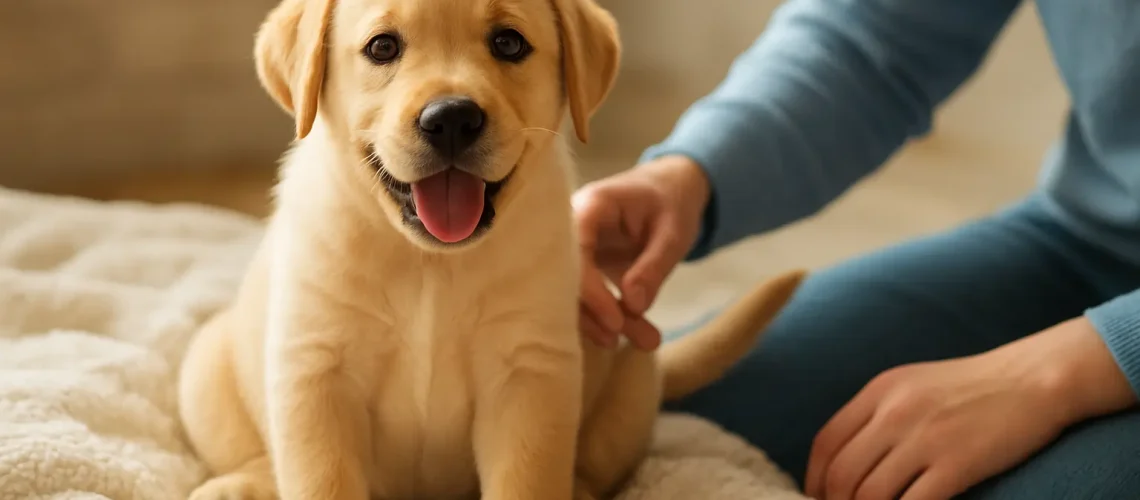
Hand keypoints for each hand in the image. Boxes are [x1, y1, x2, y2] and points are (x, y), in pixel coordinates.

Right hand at [572, 155, 710, 349]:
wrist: (670, 188)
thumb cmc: (671, 201)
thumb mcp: (673, 232)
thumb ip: (654, 265)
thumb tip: (634, 305)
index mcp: (590, 207)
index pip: (574, 253)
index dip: (589, 292)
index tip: (615, 322)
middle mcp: (572, 228)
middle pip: (566, 278)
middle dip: (594, 315)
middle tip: (624, 341)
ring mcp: (576, 249)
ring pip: (576, 293)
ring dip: (605, 322)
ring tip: (646, 341)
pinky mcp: (586, 267)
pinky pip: (589, 296)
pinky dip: (612, 317)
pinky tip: (637, 334)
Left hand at [805, 316, 1136, 499]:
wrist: (1031, 378)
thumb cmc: (972, 386)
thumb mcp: (911, 385)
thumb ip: (876, 414)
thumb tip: (843, 456)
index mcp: (878, 391)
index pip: (826, 443)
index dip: (814, 479)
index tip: (818, 497)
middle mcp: (894, 413)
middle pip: (842, 474)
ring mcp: (925, 439)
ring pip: (870, 495)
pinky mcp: (957, 464)